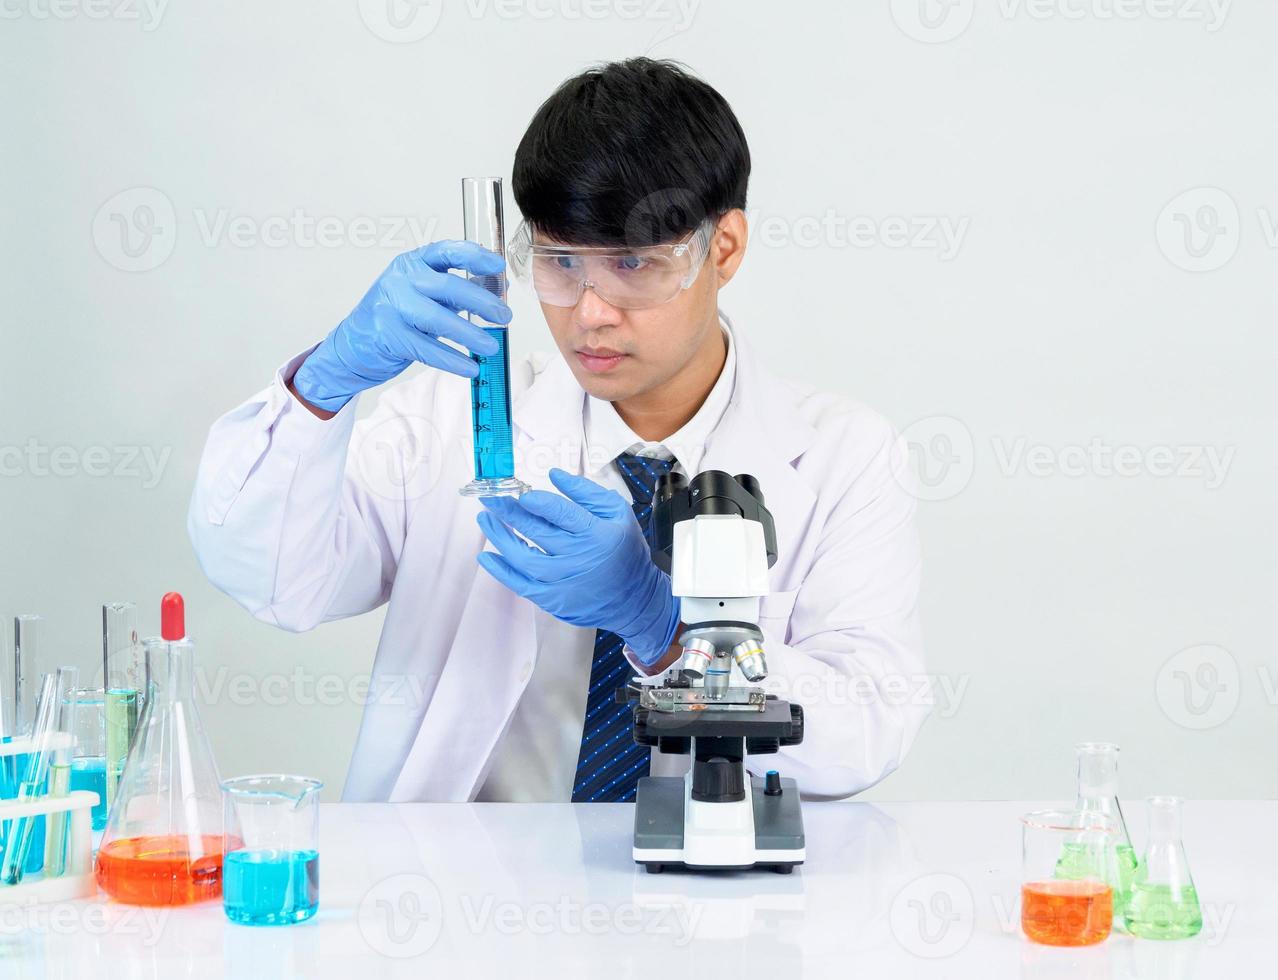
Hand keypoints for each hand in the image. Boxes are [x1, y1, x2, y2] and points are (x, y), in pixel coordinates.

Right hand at [291, 241, 510, 412]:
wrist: (355, 343)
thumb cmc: (395, 315)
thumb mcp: (423, 294)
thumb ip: (455, 290)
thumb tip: (496, 289)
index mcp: (413, 263)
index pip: (446, 251)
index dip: (475, 256)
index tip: (498, 265)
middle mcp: (401, 279)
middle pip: (447, 286)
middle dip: (480, 302)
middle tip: (503, 316)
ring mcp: (391, 306)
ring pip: (437, 318)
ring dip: (469, 334)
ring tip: (491, 346)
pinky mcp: (388, 335)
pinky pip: (426, 348)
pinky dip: (451, 360)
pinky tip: (470, 367)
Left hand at [475, 468, 679, 664]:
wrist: (634, 600)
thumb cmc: (625, 552)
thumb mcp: (619, 513)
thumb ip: (587, 492)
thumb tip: (555, 475)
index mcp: (597, 534)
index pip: (560, 513)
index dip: (536, 502)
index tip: (522, 494)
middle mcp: (578, 558)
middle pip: (536, 531)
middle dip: (509, 512)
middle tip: (491, 498)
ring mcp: (563, 581)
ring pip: (522, 557)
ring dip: (500, 536)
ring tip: (485, 518)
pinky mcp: (552, 599)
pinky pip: (519, 584)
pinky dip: (500, 570)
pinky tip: (486, 555)